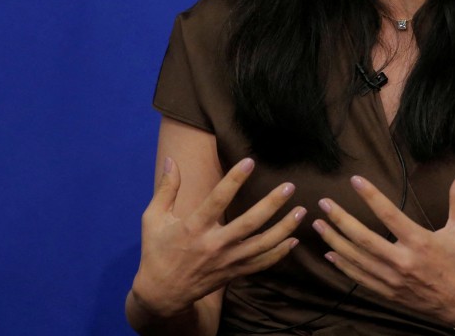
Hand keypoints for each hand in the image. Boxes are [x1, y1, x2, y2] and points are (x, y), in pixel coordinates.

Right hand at [131, 157, 305, 316]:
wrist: (161, 294)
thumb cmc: (157, 251)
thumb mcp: (153, 219)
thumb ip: (166, 189)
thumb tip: (171, 160)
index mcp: (193, 228)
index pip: (217, 200)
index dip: (234, 180)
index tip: (250, 161)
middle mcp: (213, 245)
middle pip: (249, 223)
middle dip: (272, 204)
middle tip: (289, 186)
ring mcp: (226, 262)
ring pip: (261, 245)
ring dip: (284, 228)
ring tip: (301, 211)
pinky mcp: (233, 273)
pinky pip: (261, 264)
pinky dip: (279, 253)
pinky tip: (293, 240)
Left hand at [312, 170, 454, 332]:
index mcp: (420, 242)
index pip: (389, 215)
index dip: (371, 196)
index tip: (355, 180)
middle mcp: (403, 261)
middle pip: (364, 239)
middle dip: (340, 220)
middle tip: (324, 204)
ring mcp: (393, 279)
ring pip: (357, 259)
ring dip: (335, 241)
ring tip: (318, 225)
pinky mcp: (389, 292)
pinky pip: (360, 278)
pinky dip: (344, 266)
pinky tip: (330, 253)